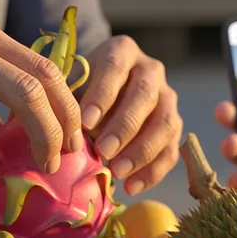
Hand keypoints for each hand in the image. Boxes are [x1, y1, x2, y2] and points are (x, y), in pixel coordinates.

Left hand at [78, 36, 182, 195]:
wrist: (104, 87)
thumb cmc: (81, 87)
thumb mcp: (72, 83)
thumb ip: (69, 102)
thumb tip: (62, 134)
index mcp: (122, 51)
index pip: (115, 69)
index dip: (101, 96)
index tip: (85, 124)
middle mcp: (150, 70)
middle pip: (144, 96)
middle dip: (124, 127)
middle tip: (103, 152)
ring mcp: (167, 96)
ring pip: (165, 123)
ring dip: (141, 151)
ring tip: (117, 172)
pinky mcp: (174, 124)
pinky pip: (171, 149)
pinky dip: (153, 171)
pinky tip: (132, 186)